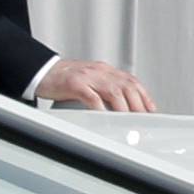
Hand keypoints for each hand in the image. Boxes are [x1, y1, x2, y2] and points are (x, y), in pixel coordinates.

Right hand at [34, 60, 156, 111]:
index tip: (151, 111)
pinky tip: (105, 117)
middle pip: (127, 86)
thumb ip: (106, 90)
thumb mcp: (91, 80)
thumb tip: (124, 108)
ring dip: (124, 108)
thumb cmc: (65, 79)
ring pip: (113, 91)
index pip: (132, 81)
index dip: (144, 97)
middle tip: (142, 121)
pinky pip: (91, 97)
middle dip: (138, 105)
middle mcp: (99, 71)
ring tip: (128, 122)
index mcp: (105, 71)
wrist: (42, 70)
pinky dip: (101, 108)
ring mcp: (87, 76)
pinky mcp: (74, 84)